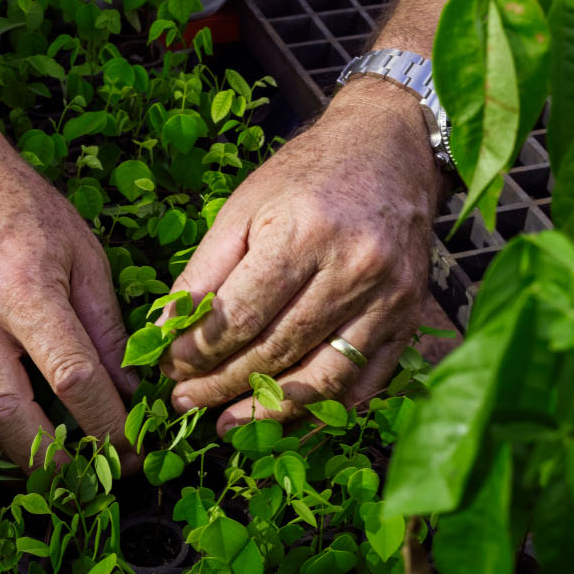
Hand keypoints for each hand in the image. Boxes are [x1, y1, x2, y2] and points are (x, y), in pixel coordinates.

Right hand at [0, 144, 135, 467]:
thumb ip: (107, 326)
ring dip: (8, 458)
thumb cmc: (25, 214)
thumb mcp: (84, 256)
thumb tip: (129, 391)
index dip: (106, 424)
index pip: (72, 376)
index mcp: (25, 291)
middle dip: (52, 461)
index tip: (130, 451)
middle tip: (88, 480)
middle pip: (10, 415)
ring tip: (47, 470)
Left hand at [162, 78, 446, 433]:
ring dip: (268, 411)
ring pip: (320, 379)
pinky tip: (284, 421)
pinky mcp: (407, 319)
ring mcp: (387, 299)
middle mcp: (351, 268)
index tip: (169, 369)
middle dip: (222, 386)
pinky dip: (321, 412)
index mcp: (302, 233)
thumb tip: (165, 333)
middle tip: (185, 403)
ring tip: (228, 426)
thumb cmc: (307, 174)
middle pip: (276, 351)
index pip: (239, 316)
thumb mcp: (244, 206)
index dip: (197, 352)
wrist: (389, 148)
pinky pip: (362, 385)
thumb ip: (204, 271)